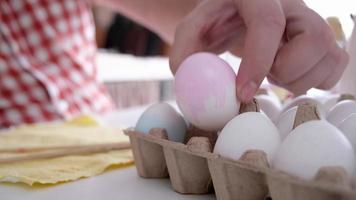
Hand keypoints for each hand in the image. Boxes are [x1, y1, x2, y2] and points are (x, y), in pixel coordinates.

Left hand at [169, 0, 348, 101]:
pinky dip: (312, 80)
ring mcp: (313, 19)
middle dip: (285, 71)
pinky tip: (287, 73)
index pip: (268, 22)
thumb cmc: (217, 23)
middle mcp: (293, 3)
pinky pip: (335, 67)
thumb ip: (183, 52)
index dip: (258, 61)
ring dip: (297, 79)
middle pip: (314, 38)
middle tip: (264, 74)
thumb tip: (186, 77)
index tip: (242, 93)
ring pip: (329, 55)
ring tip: (273, 71)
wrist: (238, 17)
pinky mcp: (325, 38)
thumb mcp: (193, 31)